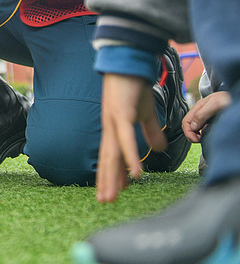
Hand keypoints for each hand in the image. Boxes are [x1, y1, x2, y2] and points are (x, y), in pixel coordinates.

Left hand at [95, 73, 165, 202]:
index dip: (111, 174)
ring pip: (111, 153)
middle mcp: (109, 127)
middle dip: (105, 181)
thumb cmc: (134, 86)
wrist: (128, 61)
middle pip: (106, 158)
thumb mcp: (144, 112)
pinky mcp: (121, 114)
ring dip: (112, 176)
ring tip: (111, 195)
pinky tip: (134, 173)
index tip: (112, 192)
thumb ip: (149, 131)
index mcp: (112, 127)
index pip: (110, 155)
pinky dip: (129, 156)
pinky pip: (125, 139)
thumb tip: (158, 148)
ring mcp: (113, 121)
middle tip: (104, 201)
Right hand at [183, 90, 230, 142]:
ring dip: (197, 135)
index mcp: (198, 107)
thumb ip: (202, 114)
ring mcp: (206, 117)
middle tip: (198, 140)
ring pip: (195, 128)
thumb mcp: (214, 104)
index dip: (188, 132)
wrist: (237, 98)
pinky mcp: (212, 121)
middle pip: (189, 126)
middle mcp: (200, 112)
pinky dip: (203, 134)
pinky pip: (203, 129)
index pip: (185, 122)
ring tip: (203, 138)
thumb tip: (193, 126)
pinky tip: (207, 135)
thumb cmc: (229, 98)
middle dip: (191, 135)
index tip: (195, 139)